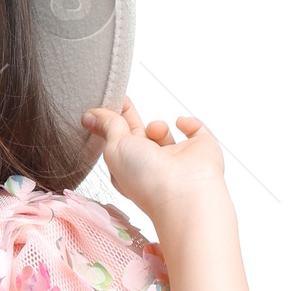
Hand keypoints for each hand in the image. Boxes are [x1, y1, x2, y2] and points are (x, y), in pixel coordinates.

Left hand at [81, 98, 228, 225]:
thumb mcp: (115, 147)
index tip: (109, 103)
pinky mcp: (201, 149)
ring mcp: (178, 158)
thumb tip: (89, 115)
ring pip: (163, 132)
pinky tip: (182, 124)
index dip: (112, 123)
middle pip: (139, 135)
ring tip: (157, 131)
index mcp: (129, 169)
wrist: (185, 192)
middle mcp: (152, 165)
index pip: (118, 142)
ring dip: (157, 126)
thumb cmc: (146, 178)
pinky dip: (189, 123)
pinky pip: (195, 129)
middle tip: (124, 98)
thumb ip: (106, 127)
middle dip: (130, 117)